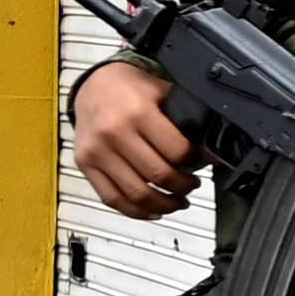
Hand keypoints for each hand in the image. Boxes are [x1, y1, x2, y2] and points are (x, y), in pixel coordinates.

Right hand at [72, 61, 203, 217]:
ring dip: (164, 204)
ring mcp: (98, 151)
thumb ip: (183, 118)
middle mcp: (115, 132)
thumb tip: (209, 151)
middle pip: (159, 175)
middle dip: (183, 187)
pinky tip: (152, 210)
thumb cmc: (129, 88)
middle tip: (191, 186)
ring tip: (177, 202)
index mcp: (139, 111)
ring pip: (137, 194)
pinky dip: (136, 211)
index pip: (177, 151)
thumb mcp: (161, 91)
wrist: (92, 84)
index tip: (202, 164)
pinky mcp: (85, 164)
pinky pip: (112, 199)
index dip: (195, 163)